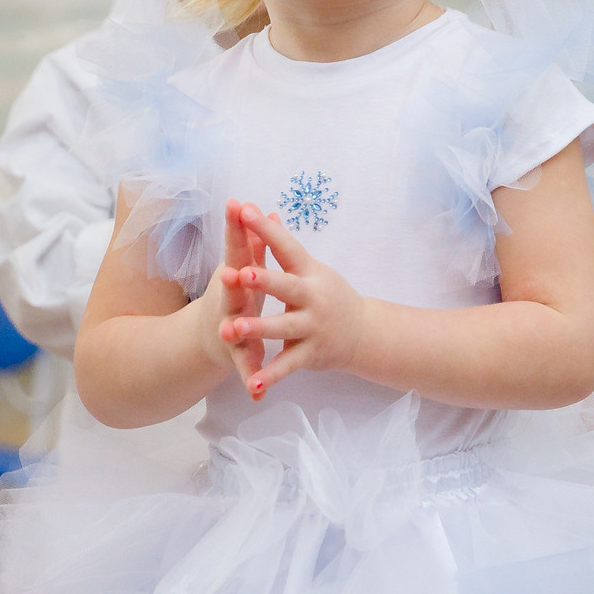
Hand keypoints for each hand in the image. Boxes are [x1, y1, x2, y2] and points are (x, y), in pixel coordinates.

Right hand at [203, 199, 268, 386]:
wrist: (209, 337)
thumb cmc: (233, 296)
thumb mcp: (242, 268)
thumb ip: (254, 242)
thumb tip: (261, 209)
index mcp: (234, 276)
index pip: (236, 247)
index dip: (235, 226)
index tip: (236, 204)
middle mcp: (228, 300)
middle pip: (229, 287)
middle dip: (232, 280)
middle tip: (232, 272)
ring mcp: (229, 327)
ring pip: (232, 328)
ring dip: (233, 329)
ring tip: (229, 331)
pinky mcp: (236, 354)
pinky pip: (245, 367)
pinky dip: (251, 379)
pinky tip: (257, 392)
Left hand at [218, 202, 366, 399]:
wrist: (363, 332)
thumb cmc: (328, 294)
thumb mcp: (310, 267)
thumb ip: (283, 244)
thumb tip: (265, 212)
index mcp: (308, 272)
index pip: (286, 246)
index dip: (265, 229)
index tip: (244, 209)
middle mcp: (312, 297)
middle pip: (286, 287)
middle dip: (263, 281)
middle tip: (238, 273)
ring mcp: (312, 326)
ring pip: (281, 328)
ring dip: (257, 329)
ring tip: (230, 328)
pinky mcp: (310, 353)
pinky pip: (287, 365)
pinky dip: (270, 376)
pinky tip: (252, 384)